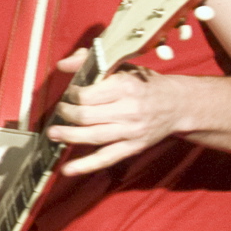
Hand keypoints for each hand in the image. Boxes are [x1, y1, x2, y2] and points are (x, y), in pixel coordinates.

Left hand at [45, 47, 188, 174]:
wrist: (178, 105)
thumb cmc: (144, 84)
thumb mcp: (121, 67)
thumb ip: (90, 61)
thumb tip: (63, 65)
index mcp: (125, 86)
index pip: (87, 95)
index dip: (72, 95)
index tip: (69, 94)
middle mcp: (129, 110)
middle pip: (87, 116)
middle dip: (67, 114)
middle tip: (60, 111)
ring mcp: (131, 131)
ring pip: (93, 136)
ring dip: (69, 136)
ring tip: (53, 134)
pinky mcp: (133, 147)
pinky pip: (106, 158)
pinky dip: (86, 165)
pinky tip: (68, 169)